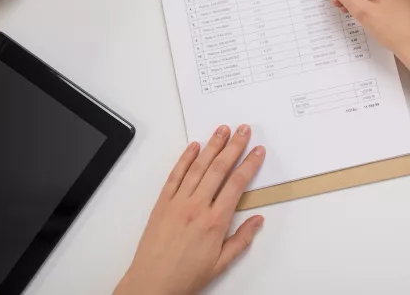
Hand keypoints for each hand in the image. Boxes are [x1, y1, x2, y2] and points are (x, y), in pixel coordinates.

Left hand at [114, 125, 264, 294]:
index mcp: (215, 222)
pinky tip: (193, 147)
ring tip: (222, 130)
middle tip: (243, 130)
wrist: (152, 284)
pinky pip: (175, 175)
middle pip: (219, 169)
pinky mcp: (162, 203)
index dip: (249, 165)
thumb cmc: (185, 276)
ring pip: (198, 167)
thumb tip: (257, 220)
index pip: (237, 184)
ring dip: (212, 146)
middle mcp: (196, 207)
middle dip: (234, 146)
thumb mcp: (221, 263)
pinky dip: (185, 159)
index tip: (257, 151)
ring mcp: (177, 202)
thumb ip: (241, 239)